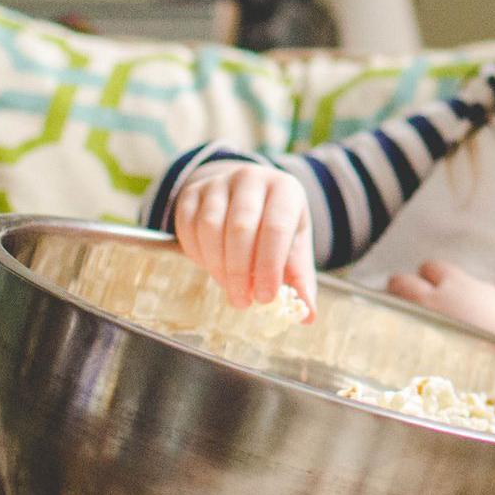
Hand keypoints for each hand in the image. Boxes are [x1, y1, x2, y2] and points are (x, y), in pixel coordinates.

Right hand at [172, 162, 316, 318]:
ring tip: (230, 289)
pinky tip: (212, 268)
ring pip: (210, 227)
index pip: (276, 228)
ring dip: (218, 266)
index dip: (269, 266)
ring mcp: (219, 182)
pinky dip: (197, 255)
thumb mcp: (294, 247)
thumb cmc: (274, 227)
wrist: (246, 196)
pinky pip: (188, 226)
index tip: (266, 298)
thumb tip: (307, 316)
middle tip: (243, 301)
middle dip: (240, 272)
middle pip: (241, 228)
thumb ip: (299, 280)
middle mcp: (251, 179)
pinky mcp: (192, 192)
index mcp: (284, 190)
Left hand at [386, 260, 494, 347]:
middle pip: (401, 281)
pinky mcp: (407, 346)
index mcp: (456, 283)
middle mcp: (431, 298)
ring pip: (387, 304)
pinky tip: (394, 344)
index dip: (433, 277)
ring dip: (390, 309)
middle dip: (402, 289)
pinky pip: (386, 334)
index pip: (432, 267)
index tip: (438, 287)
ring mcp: (417, 322)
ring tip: (398, 321)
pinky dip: (388, 336)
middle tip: (411, 303)